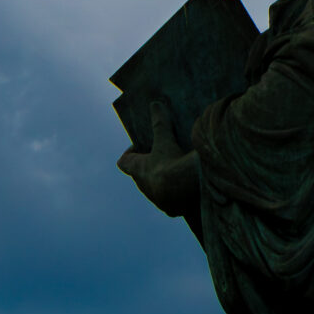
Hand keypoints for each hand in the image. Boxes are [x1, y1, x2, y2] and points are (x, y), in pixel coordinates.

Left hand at [116, 100, 201, 220]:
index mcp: (138, 170)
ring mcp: (157, 199)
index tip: (140, 146)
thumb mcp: (165, 138)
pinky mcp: (172, 209)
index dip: (130, 154)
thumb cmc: (170, 162)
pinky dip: (178, 195)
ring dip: (164, 182)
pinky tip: (189, 188)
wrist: (185, 189)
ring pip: (157, 190)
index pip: (124, 162)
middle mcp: (144, 186)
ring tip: (179, 171)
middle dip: (150, 167)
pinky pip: (172, 202)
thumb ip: (159, 122)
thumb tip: (155, 104)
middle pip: (141, 176)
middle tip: (164, 156)